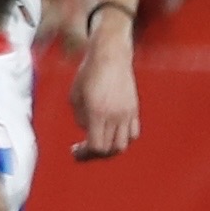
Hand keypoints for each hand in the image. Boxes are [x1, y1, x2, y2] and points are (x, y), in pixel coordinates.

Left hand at [70, 22, 140, 159]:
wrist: (111, 56)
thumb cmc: (89, 73)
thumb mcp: (75, 96)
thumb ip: (79, 117)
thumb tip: (86, 130)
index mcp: (97, 113)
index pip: (96, 147)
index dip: (85, 154)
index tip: (75, 150)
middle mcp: (115, 115)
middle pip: (110, 149)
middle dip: (95, 154)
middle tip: (84, 148)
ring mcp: (127, 113)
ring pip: (123, 144)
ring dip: (110, 148)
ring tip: (100, 142)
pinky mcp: (134, 109)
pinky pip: (133, 133)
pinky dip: (123, 139)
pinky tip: (112, 133)